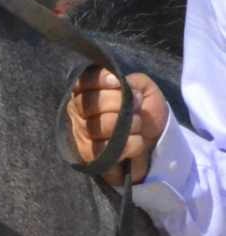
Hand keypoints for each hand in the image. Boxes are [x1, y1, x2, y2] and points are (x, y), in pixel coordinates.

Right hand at [66, 67, 169, 184]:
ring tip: (138, 124)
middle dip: (118, 104)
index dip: (99, 80)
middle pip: (88, 103)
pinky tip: (138, 140)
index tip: (118, 83)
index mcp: (87, 90)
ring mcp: (82, 133)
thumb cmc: (145, 111)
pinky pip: (107, 149)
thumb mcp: (143, 89)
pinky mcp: (90, 155)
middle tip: (136, 108)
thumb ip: (132, 82)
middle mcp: (79, 110)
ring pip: (97, 126)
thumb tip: (124, 88)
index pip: (83, 81)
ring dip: (126, 125)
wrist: (156, 144)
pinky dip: (130, 144)